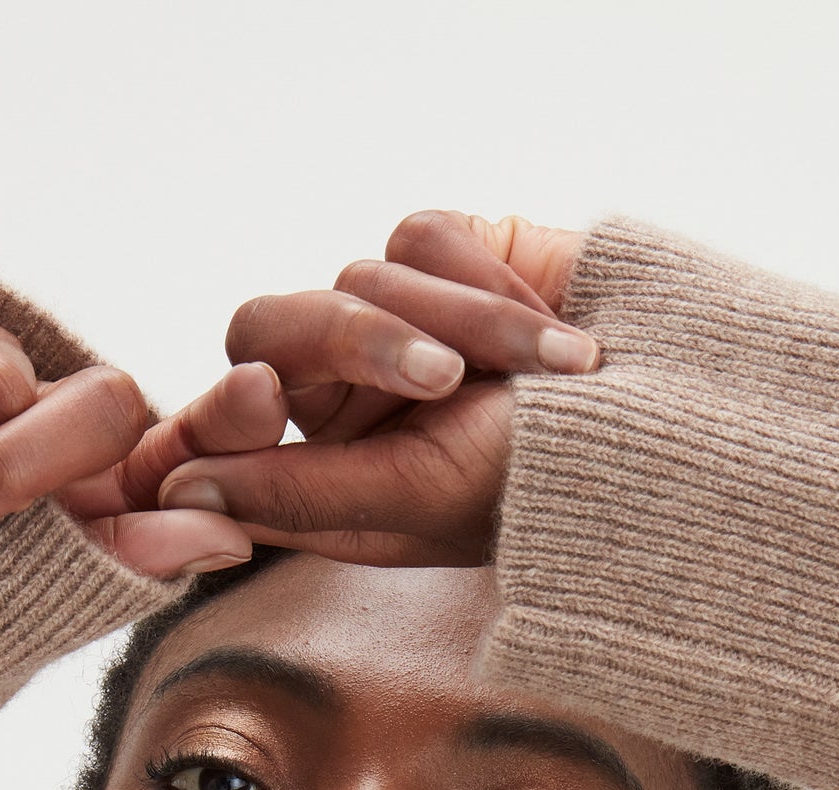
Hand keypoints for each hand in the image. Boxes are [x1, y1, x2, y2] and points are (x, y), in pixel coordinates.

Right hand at [0, 268, 284, 580]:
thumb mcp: (12, 600)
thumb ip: (124, 559)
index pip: (187, 444)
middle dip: (15, 470)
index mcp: (98, 497)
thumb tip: (231, 535)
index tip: (263, 401)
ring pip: (7, 373)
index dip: (226, 419)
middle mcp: (52, 418)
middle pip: (102, 405)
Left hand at [156, 211, 589, 566]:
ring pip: (358, 276)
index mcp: (318, 468)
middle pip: (270, 325)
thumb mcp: (411, 502)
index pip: (224, 416)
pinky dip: (489, 286)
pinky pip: (424, 237)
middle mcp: (341, 391)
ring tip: (548, 371)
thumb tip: (177, 490)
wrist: (662, 420)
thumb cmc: (539, 488)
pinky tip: (549, 333)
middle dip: (358, 343)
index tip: (262, 402)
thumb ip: (292, 495)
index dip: (229, 405)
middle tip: (441, 381)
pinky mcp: (446, 254)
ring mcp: (390, 316)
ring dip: (461, 328)